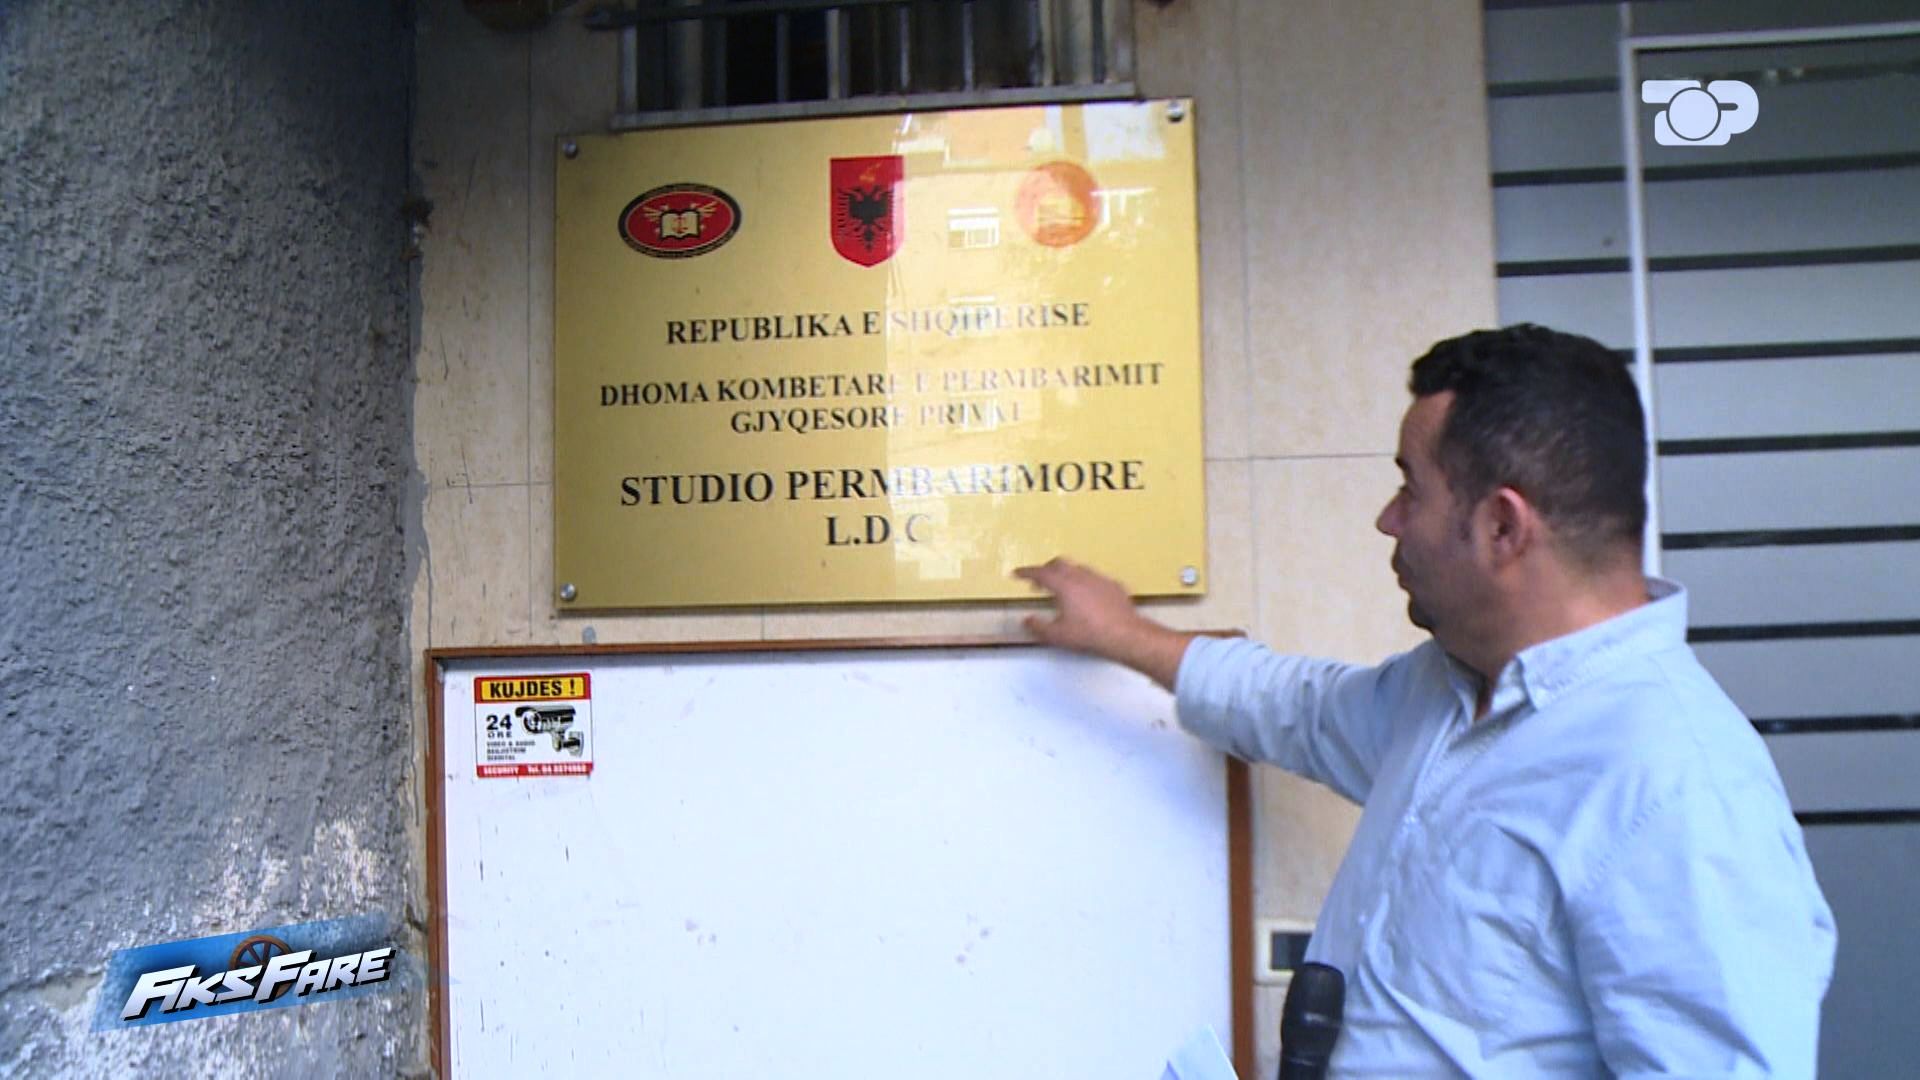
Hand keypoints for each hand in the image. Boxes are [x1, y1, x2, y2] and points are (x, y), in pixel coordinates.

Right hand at [1013, 557, 1193, 688]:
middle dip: (1046, 569)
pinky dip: (1085, 583)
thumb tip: (1027, 620)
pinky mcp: (1114, 585)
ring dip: (1066, 575)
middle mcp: (1081, 576)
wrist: (1124, 635)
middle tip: (1039, 582)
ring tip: (1063, 590)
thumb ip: (1038, 627)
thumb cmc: (1088, 635)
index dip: (1026, 572)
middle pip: (1059, 563)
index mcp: (1064, 585)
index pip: (1040, 573)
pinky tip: (1087, 597)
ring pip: (1078, 568)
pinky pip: (1095, 578)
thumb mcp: (1057, 636)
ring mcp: (1100, 578)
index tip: (1017, 573)